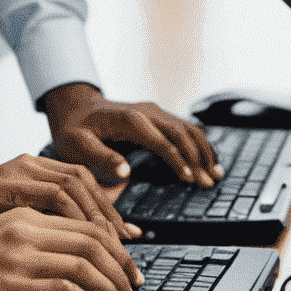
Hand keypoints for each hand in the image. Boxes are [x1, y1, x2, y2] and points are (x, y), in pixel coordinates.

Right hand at [0, 208, 144, 290]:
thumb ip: (23, 247)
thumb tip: (61, 269)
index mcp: (18, 214)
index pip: (85, 221)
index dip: (116, 247)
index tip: (129, 271)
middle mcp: (21, 227)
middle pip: (94, 239)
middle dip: (123, 269)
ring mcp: (15, 253)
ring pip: (86, 263)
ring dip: (114, 290)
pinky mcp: (8, 282)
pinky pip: (67, 289)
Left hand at [43, 82, 220, 186]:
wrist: (75, 107)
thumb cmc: (74, 129)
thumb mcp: (76, 144)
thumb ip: (100, 157)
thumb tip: (126, 174)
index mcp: (128, 118)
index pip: (161, 140)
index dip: (177, 160)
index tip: (189, 180)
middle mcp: (145, 111)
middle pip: (180, 132)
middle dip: (197, 158)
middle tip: (208, 183)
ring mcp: (153, 112)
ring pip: (187, 128)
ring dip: (203, 150)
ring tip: (216, 174)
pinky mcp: (157, 116)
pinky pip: (184, 127)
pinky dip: (199, 143)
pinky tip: (209, 159)